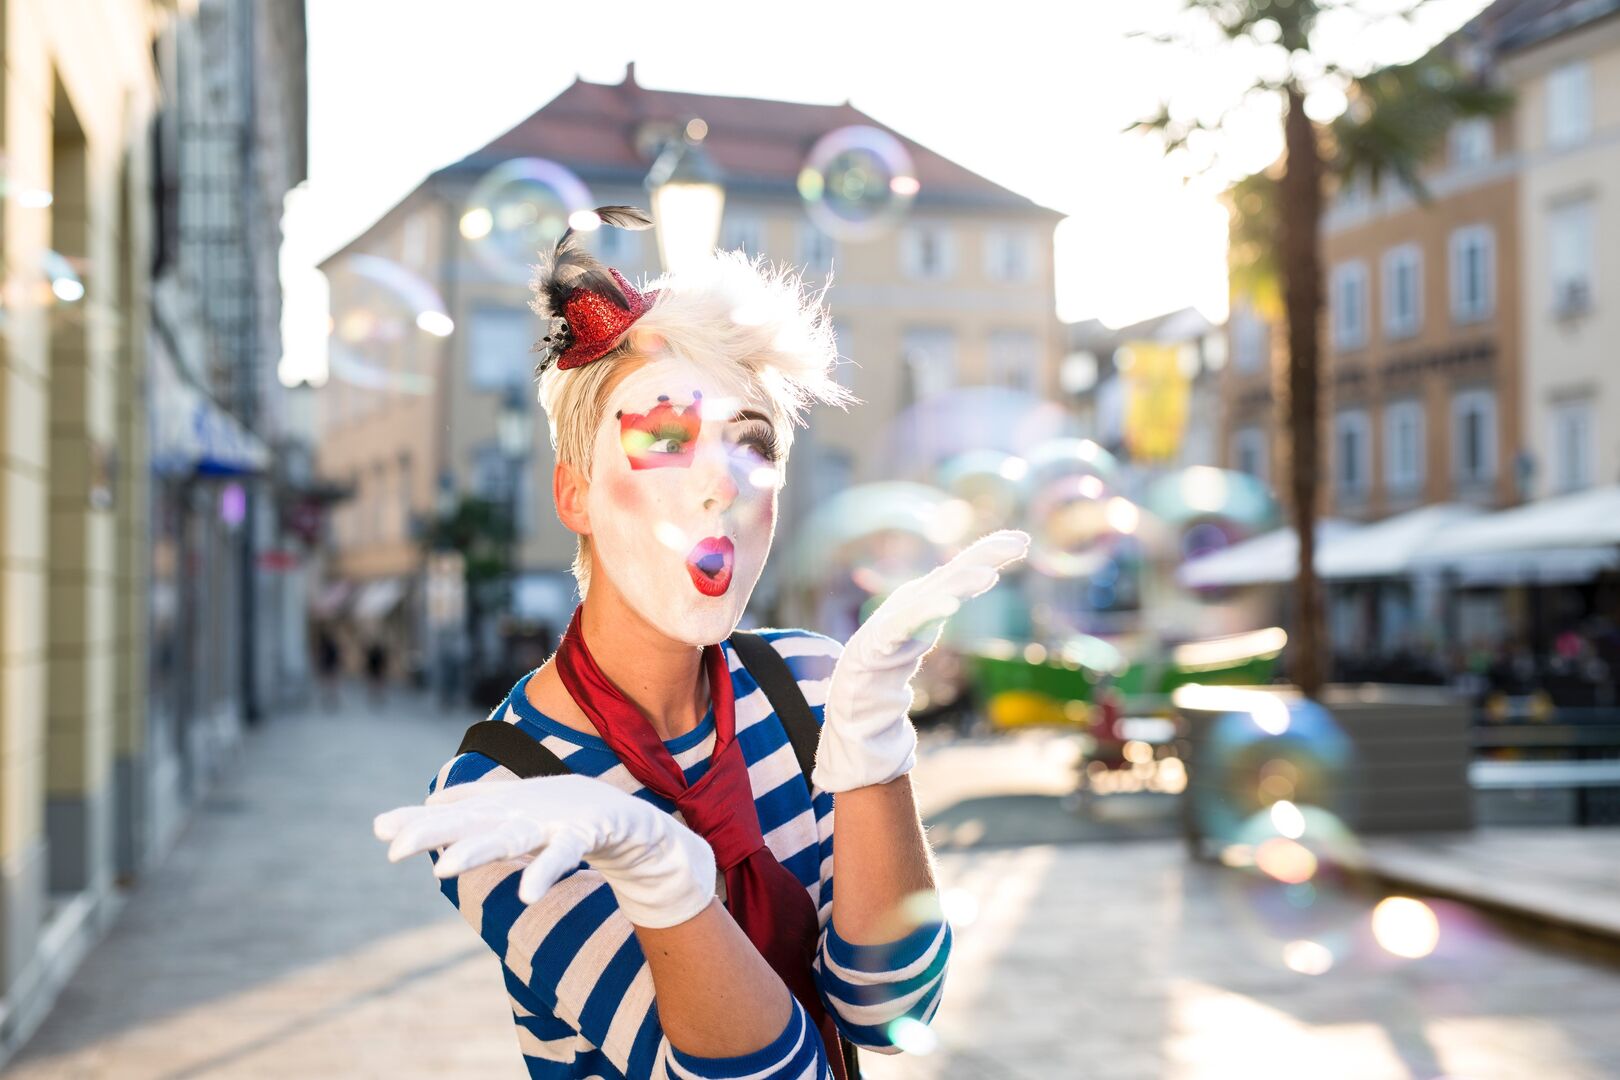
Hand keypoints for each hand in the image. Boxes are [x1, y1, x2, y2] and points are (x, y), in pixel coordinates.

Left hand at [373, 774, 716, 927]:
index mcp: (507, 812)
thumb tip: (426, 802)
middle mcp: (525, 813)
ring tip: (446, 868)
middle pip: (473, 823)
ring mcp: (556, 821)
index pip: (456, 817)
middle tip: (395, 847)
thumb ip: (470, 809)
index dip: (420, 823)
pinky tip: (527, 895)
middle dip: (435, 832)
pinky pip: (564, 854)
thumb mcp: (515, 815)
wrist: (635, 824)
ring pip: (512, 836)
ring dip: (480, 849)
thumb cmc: (569, 817)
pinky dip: (546, 870)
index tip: (380, 831)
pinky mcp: (588, 831)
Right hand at [814, 529, 1029, 792]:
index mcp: (926, 592)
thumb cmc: (890, 651)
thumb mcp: (928, 620)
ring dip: (960, 583)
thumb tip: (989, 575)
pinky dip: (927, 611)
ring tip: (990, 575)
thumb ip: (951, 597)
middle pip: (954, 571)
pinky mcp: (881, 639)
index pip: (963, 565)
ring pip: (934, 594)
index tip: (1023, 539)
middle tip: (1020, 543)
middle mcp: (913, 598)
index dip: (990, 550)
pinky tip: (950, 605)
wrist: (854, 685)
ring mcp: (896, 617)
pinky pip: (907, 623)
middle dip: (985, 555)